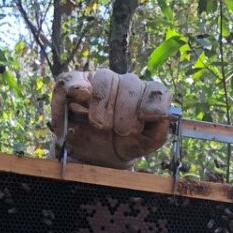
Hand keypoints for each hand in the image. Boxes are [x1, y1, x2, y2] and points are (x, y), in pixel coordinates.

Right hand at [50, 69, 171, 168]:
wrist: (99, 155)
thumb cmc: (126, 145)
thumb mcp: (146, 144)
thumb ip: (159, 132)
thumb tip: (163, 114)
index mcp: (146, 95)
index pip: (155, 89)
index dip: (151, 105)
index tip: (143, 121)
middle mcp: (125, 83)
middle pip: (130, 82)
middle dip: (125, 111)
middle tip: (120, 131)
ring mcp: (100, 80)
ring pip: (104, 77)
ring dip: (102, 104)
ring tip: (100, 126)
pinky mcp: (74, 84)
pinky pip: (69, 82)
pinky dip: (69, 98)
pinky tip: (69, 121)